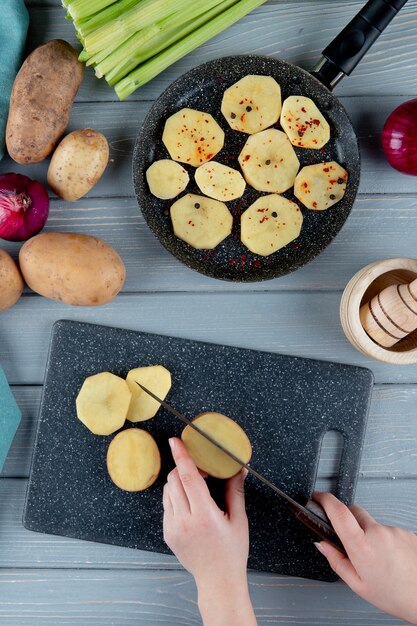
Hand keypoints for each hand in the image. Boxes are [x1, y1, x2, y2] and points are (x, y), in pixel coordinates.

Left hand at [163, 437, 256, 625]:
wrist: (217, 581)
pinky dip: (176, 497)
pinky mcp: (167, 533)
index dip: (181, 456)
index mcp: (204, 515)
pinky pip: (167, 506)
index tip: (175, 441)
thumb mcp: (239, 520)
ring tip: (197, 489)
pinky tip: (191, 505)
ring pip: (168, 491)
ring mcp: (172, 528)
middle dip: (184, 468)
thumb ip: (235, 491)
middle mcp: (184, 520)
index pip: (188, 477)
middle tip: (202, 470)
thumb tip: (239, 468)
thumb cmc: (232, 552)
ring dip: (179, 482)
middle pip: (174, 480)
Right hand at [314, 492, 416, 624]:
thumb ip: (336, 561)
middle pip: (354, 512)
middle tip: (351, 541)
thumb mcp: (358, 585)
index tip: (317, 496)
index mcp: (362, 547)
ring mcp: (394, 530)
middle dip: (347, 520)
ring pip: (372, 523)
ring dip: (369, 534)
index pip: (338, 511)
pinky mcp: (406, 531)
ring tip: (378, 559)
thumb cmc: (395, 596)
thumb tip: (322, 544)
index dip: (325, 499)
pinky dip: (385, 540)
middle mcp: (378, 533)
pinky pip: (388, 530)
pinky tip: (391, 558)